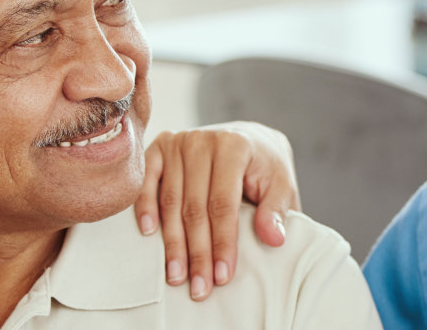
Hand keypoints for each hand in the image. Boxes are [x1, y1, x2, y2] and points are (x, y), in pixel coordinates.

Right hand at [134, 121, 299, 300]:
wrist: (249, 139)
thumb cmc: (264, 168)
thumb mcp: (281, 184)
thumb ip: (277, 210)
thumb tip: (273, 239)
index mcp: (235, 147)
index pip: (223, 204)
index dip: (222, 242)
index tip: (222, 276)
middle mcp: (202, 141)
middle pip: (194, 207)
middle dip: (197, 252)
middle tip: (198, 288)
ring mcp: (178, 142)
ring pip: (170, 202)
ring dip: (172, 243)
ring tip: (176, 276)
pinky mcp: (160, 147)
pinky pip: (146, 181)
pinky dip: (145, 207)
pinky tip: (149, 234)